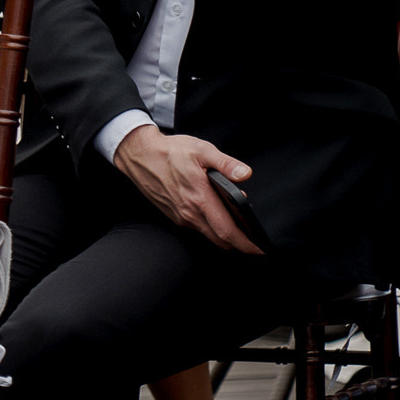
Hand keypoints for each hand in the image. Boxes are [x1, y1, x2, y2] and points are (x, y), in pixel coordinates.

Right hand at [112, 125, 261, 254]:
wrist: (140, 155)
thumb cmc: (169, 152)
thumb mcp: (202, 150)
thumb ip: (226, 164)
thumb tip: (245, 174)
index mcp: (200, 198)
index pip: (227, 230)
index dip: (245, 243)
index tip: (259, 249)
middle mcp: (189, 212)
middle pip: (219, 239)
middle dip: (239, 244)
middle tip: (253, 242)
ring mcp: (180, 215)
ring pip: (208, 234)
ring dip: (224, 235)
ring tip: (238, 228)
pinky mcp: (173, 215)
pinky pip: (196, 227)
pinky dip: (210, 228)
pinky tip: (215, 215)